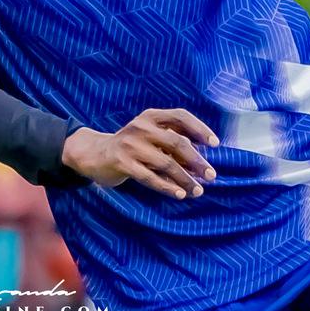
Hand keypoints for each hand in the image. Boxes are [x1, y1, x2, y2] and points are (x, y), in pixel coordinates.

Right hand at [63, 109, 218, 197]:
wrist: (94, 154)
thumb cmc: (131, 147)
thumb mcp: (149, 137)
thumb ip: (172, 144)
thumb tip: (200, 164)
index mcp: (151, 116)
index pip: (180, 116)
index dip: (200, 129)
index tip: (215, 143)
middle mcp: (141, 127)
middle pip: (176, 142)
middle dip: (196, 160)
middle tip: (210, 175)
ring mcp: (130, 145)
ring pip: (166, 163)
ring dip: (185, 178)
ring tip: (198, 190)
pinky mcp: (122, 163)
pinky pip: (150, 177)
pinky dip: (167, 187)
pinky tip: (179, 194)